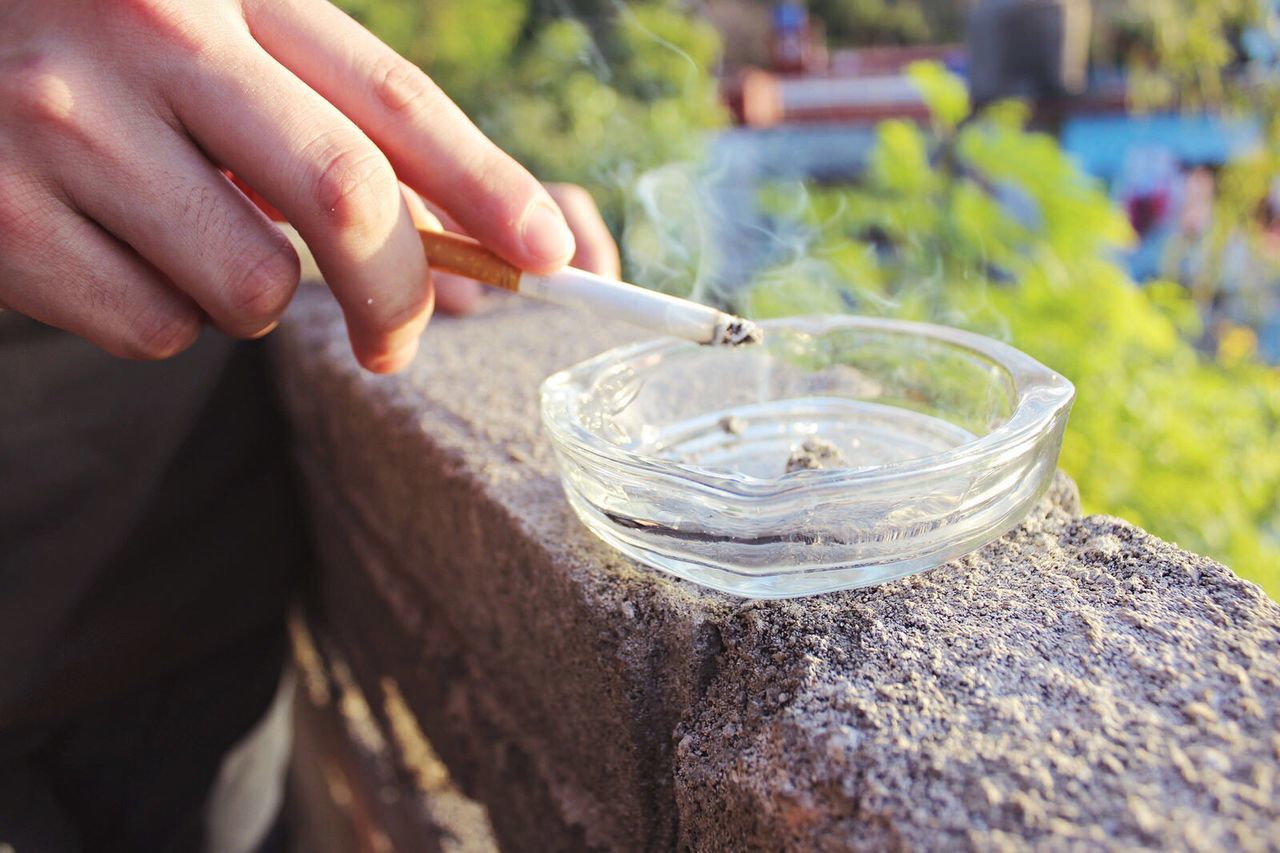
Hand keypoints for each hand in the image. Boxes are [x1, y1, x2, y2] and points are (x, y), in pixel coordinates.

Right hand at [0, 0, 579, 372]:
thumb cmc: (94, 54)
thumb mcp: (214, 47)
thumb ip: (324, 126)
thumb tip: (451, 254)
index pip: (393, 98)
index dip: (486, 184)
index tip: (546, 252)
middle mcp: (149, 30)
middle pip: (346, 197)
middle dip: (396, 293)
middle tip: (394, 340)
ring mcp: (66, 122)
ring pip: (250, 287)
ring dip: (245, 295)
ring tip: (175, 233)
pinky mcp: (5, 221)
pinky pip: (157, 329)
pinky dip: (159, 316)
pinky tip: (108, 250)